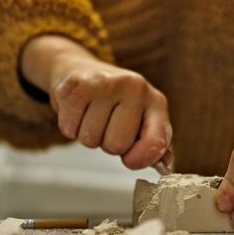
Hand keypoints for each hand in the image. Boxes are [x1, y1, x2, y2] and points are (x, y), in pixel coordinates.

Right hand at [21, 36, 171, 168]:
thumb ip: (154, 144)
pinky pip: (69, 128)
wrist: (84, 70)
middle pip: (116, 145)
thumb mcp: (142, 120)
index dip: (140, 160)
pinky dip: (70, 128)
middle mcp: (135, 87)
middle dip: (108, 145)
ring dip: (88, 136)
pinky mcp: (78, 83)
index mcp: (156, 101)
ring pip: (90, 139)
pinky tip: (78, 112)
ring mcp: (107, 83)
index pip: (155, 142)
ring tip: (92, 116)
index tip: (129, 160)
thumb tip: (163, 164)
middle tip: (107, 127)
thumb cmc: (117, 104)